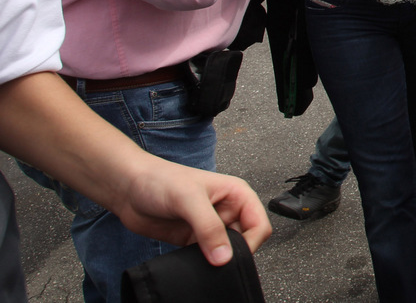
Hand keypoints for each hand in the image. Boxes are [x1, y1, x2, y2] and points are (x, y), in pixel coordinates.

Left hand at [114, 161, 270, 265]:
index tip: (230, 255)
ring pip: (227, 252)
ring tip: (201, 258)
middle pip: (246, 241)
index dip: (250, 243)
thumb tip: (225, 257)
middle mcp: (227, 211)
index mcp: (237, 195)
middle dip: (233, 253)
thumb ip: (209, 228)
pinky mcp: (194, 240)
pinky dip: (203, 264)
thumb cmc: (160, 179)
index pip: (259, 225)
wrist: (128, 188)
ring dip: (217, 260)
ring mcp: (210, 227)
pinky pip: (208, 258)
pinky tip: (191, 262)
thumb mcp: (189, 199)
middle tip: (214, 258)